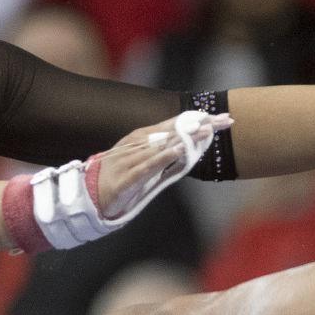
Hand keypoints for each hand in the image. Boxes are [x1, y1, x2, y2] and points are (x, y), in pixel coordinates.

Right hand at [94, 112, 229, 218]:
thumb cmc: (120, 178)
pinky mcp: (127, 178)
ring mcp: (132, 159)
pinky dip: (162, 158)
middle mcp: (139, 144)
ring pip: (163, 145)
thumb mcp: (145, 163)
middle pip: (174, 131)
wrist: (89, 196)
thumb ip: (164, 155)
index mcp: (144, 139)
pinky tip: (178, 151)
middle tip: (225, 120)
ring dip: (186, 138)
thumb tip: (188, 148)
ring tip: (208, 131)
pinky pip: (147, 166)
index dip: (200, 121)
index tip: (223, 118)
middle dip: (201, 126)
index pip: (176, 125)